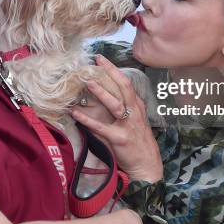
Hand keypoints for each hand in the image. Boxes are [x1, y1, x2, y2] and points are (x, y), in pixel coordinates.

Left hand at [71, 55, 162, 181]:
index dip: (114, 70)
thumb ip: (126, 107)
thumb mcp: (136, 120)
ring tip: (87, 82)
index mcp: (137, 106)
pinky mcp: (120, 138)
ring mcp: (128, 125)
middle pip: (124, 87)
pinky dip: (87, 120)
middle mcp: (134, 112)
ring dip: (101, 92)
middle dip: (110, 72)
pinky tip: (76, 114)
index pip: (126, 83)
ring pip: (115, 104)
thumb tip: (107, 93)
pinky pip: (101, 127)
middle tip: (96, 61)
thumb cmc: (139, 141)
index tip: (102, 60)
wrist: (147, 164)